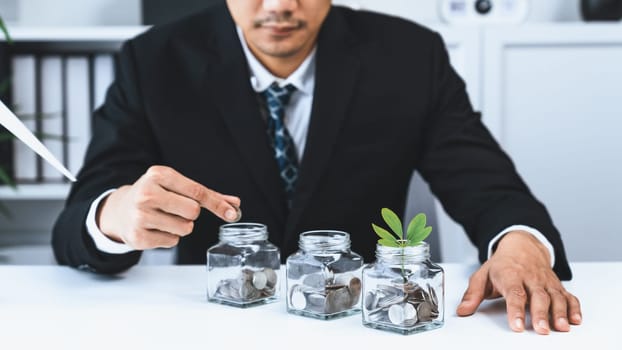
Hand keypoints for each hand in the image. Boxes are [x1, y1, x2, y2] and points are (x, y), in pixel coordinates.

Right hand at [97, 165, 240, 249]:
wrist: (120, 210)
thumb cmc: (155, 195)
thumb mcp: (176, 187)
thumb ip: (206, 195)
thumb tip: (235, 204)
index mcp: (158, 175)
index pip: (197, 191)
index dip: (217, 204)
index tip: (232, 213)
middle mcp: (147, 193)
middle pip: (193, 211)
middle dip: (191, 214)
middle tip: (177, 209)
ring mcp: (140, 216)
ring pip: (185, 228)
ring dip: (181, 226)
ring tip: (164, 218)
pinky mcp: (138, 237)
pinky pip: (172, 242)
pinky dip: (169, 237)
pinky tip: (156, 228)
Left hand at [456, 231, 581, 333]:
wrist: (522, 246)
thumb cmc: (502, 264)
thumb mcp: (482, 275)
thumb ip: (473, 294)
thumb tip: (462, 310)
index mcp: (510, 275)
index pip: (514, 293)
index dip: (516, 310)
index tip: (517, 326)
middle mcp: (530, 278)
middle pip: (538, 297)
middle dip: (541, 314)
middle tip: (542, 330)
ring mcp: (545, 281)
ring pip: (555, 296)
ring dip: (560, 312)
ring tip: (562, 327)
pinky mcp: (556, 285)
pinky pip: (568, 295)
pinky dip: (574, 307)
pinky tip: (575, 320)